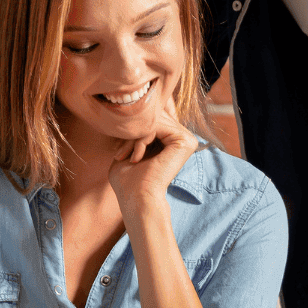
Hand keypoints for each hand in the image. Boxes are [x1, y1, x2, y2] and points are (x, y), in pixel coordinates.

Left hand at [108, 96, 197, 213]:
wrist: (136, 198)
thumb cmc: (129, 180)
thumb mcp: (129, 148)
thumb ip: (134, 130)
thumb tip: (133, 108)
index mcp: (173, 140)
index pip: (151, 119)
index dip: (132, 130)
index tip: (120, 152)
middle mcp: (183, 137)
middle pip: (152, 117)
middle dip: (132, 133)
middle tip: (121, 154)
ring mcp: (187, 138)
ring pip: (153, 120)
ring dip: (134, 137)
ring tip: (126, 156)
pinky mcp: (185, 141)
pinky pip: (157, 125)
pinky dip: (140, 139)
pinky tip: (136, 158)